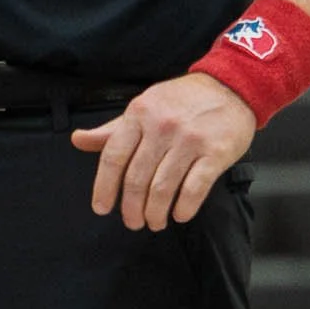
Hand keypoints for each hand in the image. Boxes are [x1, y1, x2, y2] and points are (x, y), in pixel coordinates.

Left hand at [73, 75, 256, 231]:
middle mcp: (162, 127)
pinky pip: (194, 188)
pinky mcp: (216, 152)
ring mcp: (190, 140)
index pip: (113, 157)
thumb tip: (78, 140)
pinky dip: (185, 207)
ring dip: (156, 212)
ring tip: (154, 222)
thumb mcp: (143, 106)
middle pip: (136, 178)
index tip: (102, 208)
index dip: (104, 187)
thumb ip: (112, 130)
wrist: (231, 86)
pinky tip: (180, 215)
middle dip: (131, 208)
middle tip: (132, 221)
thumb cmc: (183, 100)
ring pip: (163, 188)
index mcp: (139, 115)